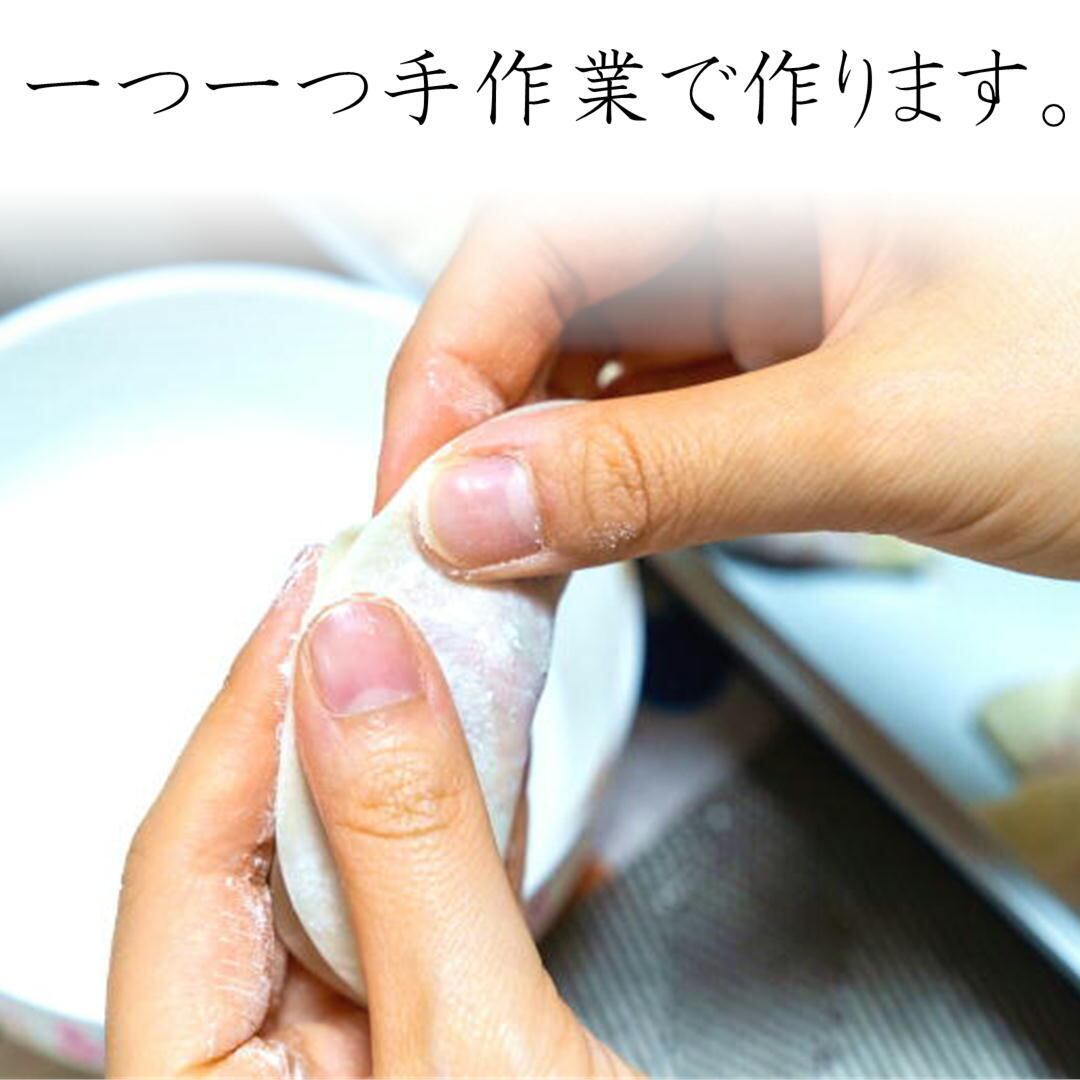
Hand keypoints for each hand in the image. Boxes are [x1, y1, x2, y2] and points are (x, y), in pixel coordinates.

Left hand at [106, 551, 635, 1076]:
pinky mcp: (420, 1046)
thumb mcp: (484, 1053)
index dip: (254, 705)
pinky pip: (414, 905)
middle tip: (374, 588)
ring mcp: (338, 1066)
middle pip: (257, 854)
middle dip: (325, 710)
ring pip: (343, 865)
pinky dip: (457, 820)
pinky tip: (490, 753)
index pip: (187, 865)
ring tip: (434, 639)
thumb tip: (358, 664)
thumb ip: (411, 847)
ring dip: (400, 752)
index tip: (323, 588)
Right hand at [378, 201, 1079, 579]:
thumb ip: (660, 477)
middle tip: (448, 537)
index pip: (535, 231)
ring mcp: (775, 275)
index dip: (453, 363)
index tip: (413, 488)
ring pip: (600, 356)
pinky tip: (588, 529)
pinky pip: (662, 402)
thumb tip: (483, 508)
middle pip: (551, 293)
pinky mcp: (792, 350)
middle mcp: (761, 195)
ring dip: (545, 459)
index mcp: (775, 144)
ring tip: (509, 552)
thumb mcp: (883, 427)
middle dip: (488, 420)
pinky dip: (615, 473)